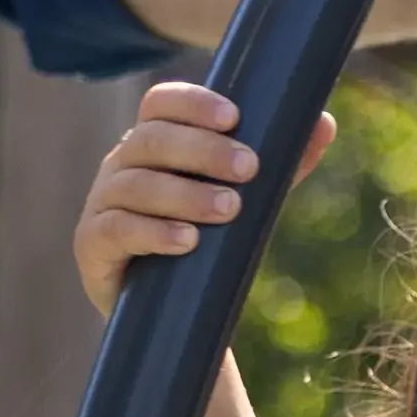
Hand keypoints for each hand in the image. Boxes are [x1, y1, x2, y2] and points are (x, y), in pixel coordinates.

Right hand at [73, 78, 318, 310]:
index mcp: (154, 143)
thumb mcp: (248, 201)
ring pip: (135, 183)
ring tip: (230, 209)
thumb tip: (324, 123)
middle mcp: (121, 165)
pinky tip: (188, 241)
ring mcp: (101, 203)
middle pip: (151, 139)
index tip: (235, 117)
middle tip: (251, 168)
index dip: (193, 103)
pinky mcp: (91, 245)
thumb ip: (283, 165)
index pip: (161, 103)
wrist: (169, 314)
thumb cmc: (207, 244)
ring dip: (185, 193)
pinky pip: (116, 228)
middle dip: (203, 149)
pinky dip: (154, 232)